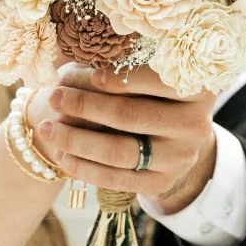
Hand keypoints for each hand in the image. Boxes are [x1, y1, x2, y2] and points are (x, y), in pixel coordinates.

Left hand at [37, 64, 217, 213]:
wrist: (179, 134)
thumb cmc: (156, 90)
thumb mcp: (151, 69)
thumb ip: (121, 63)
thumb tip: (69, 65)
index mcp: (196, 88)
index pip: (156, 81)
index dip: (120, 78)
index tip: (89, 75)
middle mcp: (195, 125)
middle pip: (130, 116)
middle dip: (85, 106)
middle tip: (54, 96)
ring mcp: (180, 158)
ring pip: (120, 151)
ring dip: (77, 141)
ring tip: (49, 128)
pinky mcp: (162, 183)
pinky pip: (117, 179)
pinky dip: (84, 168)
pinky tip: (61, 155)